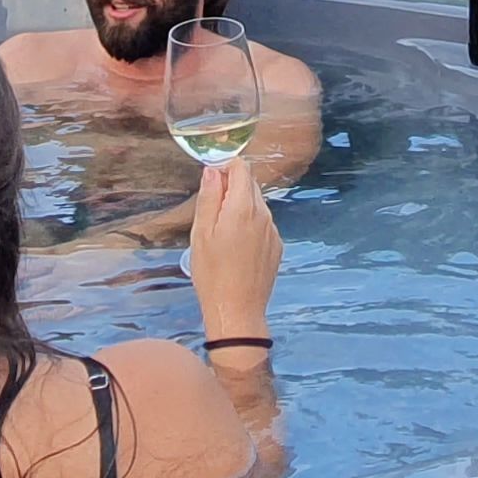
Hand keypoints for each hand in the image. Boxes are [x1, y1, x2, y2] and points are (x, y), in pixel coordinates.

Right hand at [185, 159, 279, 343]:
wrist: (237, 309)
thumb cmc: (213, 273)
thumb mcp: (201, 233)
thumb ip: (209, 198)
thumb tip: (213, 172)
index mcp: (243, 207)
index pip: (241, 168)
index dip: (224, 168)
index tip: (211, 181)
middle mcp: (263, 215)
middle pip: (250, 185)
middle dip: (231, 188)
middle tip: (211, 210)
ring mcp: (273, 231)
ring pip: (257, 205)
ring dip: (240, 207)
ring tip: (222, 233)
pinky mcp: (277, 246)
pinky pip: (263, 224)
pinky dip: (250, 225)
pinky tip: (236, 247)